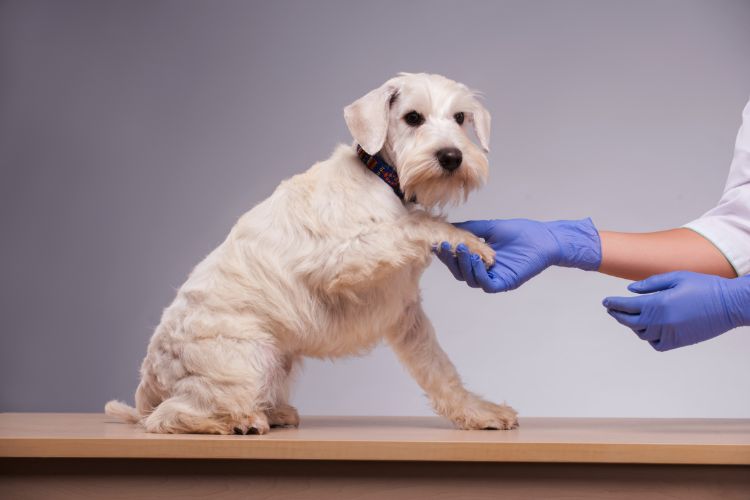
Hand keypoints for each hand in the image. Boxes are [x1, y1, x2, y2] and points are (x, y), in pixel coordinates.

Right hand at [434, 218, 600, 291]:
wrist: (545, 238)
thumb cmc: (522, 233)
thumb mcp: (490, 229)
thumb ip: (470, 229)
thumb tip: (448, 226)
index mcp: (480, 260)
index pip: (458, 260)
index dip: (447, 253)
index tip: (438, 241)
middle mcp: (485, 271)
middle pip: (460, 272)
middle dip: (451, 260)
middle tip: (446, 245)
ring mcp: (494, 278)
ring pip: (470, 279)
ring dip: (464, 265)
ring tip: (462, 248)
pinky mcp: (505, 283)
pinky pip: (486, 284)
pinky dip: (478, 273)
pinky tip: (476, 260)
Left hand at [603, 271, 749, 350]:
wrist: (730, 304)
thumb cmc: (704, 286)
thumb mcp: (676, 277)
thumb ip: (650, 284)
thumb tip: (630, 290)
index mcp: (658, 303)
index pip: (626, 306)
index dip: (613, 304)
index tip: (605, 302)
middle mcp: (661, 321)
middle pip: (629, 321)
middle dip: (617, 315)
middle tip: (611, 309)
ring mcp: (670, 333)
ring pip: (641, 334)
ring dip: (633, 325)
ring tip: (630, 317)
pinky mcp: (680, 342)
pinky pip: (656, 344)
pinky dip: (649, 338)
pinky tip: (649, 329)